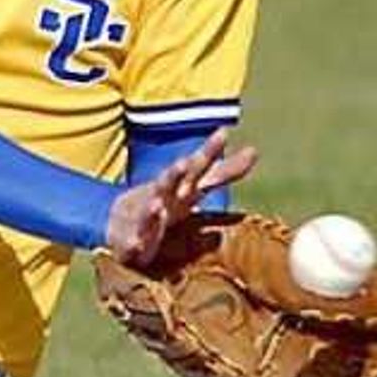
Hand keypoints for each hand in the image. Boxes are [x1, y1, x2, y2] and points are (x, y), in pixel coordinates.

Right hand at [102, 130, 255, 271]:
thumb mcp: (197, 186)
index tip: (223, 132)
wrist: (121, 220)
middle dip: (176, 172)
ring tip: (156, 205)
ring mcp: (148, 214)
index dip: (210, 150)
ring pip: (151, 208)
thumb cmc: (168, 200)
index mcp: (182, 183)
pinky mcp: (136, 239)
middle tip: (185, 162)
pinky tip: (138, 244)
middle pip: (171, 180)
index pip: (199, 164)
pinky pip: (136, 241)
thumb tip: (255, 151)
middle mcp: (165, 194)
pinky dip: (137, 242)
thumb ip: (223, 172)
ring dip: (153, 208)